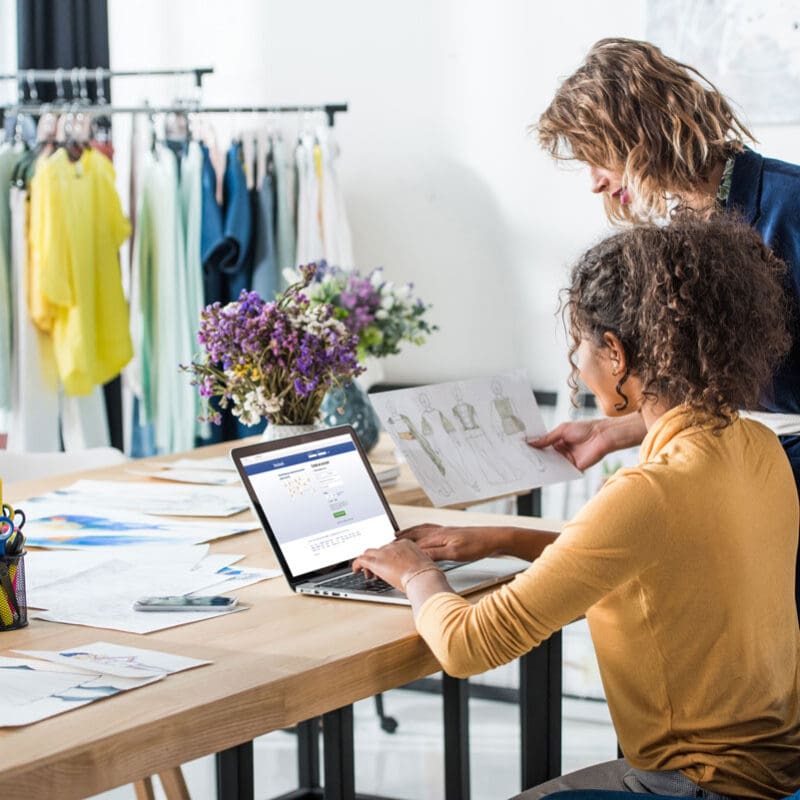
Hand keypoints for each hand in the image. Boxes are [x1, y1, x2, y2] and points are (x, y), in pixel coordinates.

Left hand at [352, 539, 435, 591]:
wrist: (423, 577)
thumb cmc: (426, 574)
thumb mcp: (423, 565)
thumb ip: (414, 565)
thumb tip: (414, 572)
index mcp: (405, 543)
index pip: (390, 547)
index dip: (386, 557)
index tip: (386, 564)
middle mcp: (393, 545)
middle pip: (379, 550)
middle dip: (376, 560)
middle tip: (376, 571)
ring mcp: (384, 552)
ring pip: (368, 553)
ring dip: (367, 563)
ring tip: (367, 574)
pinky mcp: (375, 561)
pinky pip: (360, 560)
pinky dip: (356, 564)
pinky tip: (356, 570)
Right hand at [396, 524, 493, 561]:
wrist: (494, 538)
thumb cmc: (478, 545)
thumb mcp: (455, 553)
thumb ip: (435, 554)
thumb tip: (417, 555)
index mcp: (438, 536)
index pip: (413, 541)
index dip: (400, 545)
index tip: (387, 548)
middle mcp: (439, 531)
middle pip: (415, 533)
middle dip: (400, 536)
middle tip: (387, 540)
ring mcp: (445, 531)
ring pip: (422, 530)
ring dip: (409, 532)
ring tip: (399, 535)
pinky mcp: (451, 533)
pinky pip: (430, 530)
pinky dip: (421, 531)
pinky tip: (424, 535)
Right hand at [529, 416, 644, 470]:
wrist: (603, 436)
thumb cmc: (585, 428)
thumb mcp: (562, 430)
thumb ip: (547, 438)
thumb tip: (531, 442)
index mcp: (559, 440)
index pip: (544, 445)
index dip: (534, 447)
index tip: (522, 449)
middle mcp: (562, 450)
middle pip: (546, 456)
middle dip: (536, 458)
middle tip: (522, 459)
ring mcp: (568, 460)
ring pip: (553, 465)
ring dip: (543, 466)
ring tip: (529, 467)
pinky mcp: (574, 468)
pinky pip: (562, 472)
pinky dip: (554, 473)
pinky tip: (544, 473)